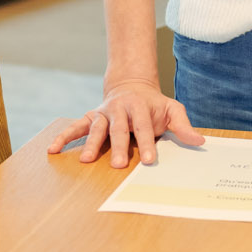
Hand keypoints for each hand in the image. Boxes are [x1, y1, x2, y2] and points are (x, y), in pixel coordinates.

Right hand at [46, 78, 204, 168]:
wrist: (132, 86)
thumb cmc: (154, 105)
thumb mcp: (172, 109)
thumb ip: (183, 126)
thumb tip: (199, 141)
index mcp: (140, 108)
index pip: (144, 127)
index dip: (147, 143)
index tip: (150, 160)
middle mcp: (119, 110)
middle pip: (118, 129)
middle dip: (119, 147)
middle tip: (119, 165)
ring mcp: (103, 113)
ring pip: (96, 128)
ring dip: (91, 144)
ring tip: (87, 161)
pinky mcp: (90, 118)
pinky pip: (75, 127)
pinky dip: (64, 136)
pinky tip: (52, 149)